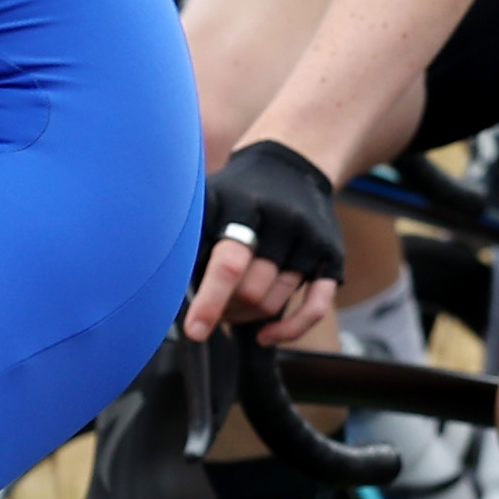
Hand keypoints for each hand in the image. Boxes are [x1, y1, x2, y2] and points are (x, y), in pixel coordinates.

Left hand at [179, 135, 348, 344]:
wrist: (293, 163)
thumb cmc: (237, 193)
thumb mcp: (208, 200)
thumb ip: (191, 241)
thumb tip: (168, 292)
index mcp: (245, 206)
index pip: (229, 263)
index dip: (210, 300)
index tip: (196, 329)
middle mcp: (283, 222)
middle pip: (252, 291)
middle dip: (226, 308)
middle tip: (212, 305)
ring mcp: (310, 240)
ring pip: (274, 302)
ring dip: (247, 315)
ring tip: (232, 305)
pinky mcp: (330, 256)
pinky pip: (315, 307)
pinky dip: (289, 329)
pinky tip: (265, 335)